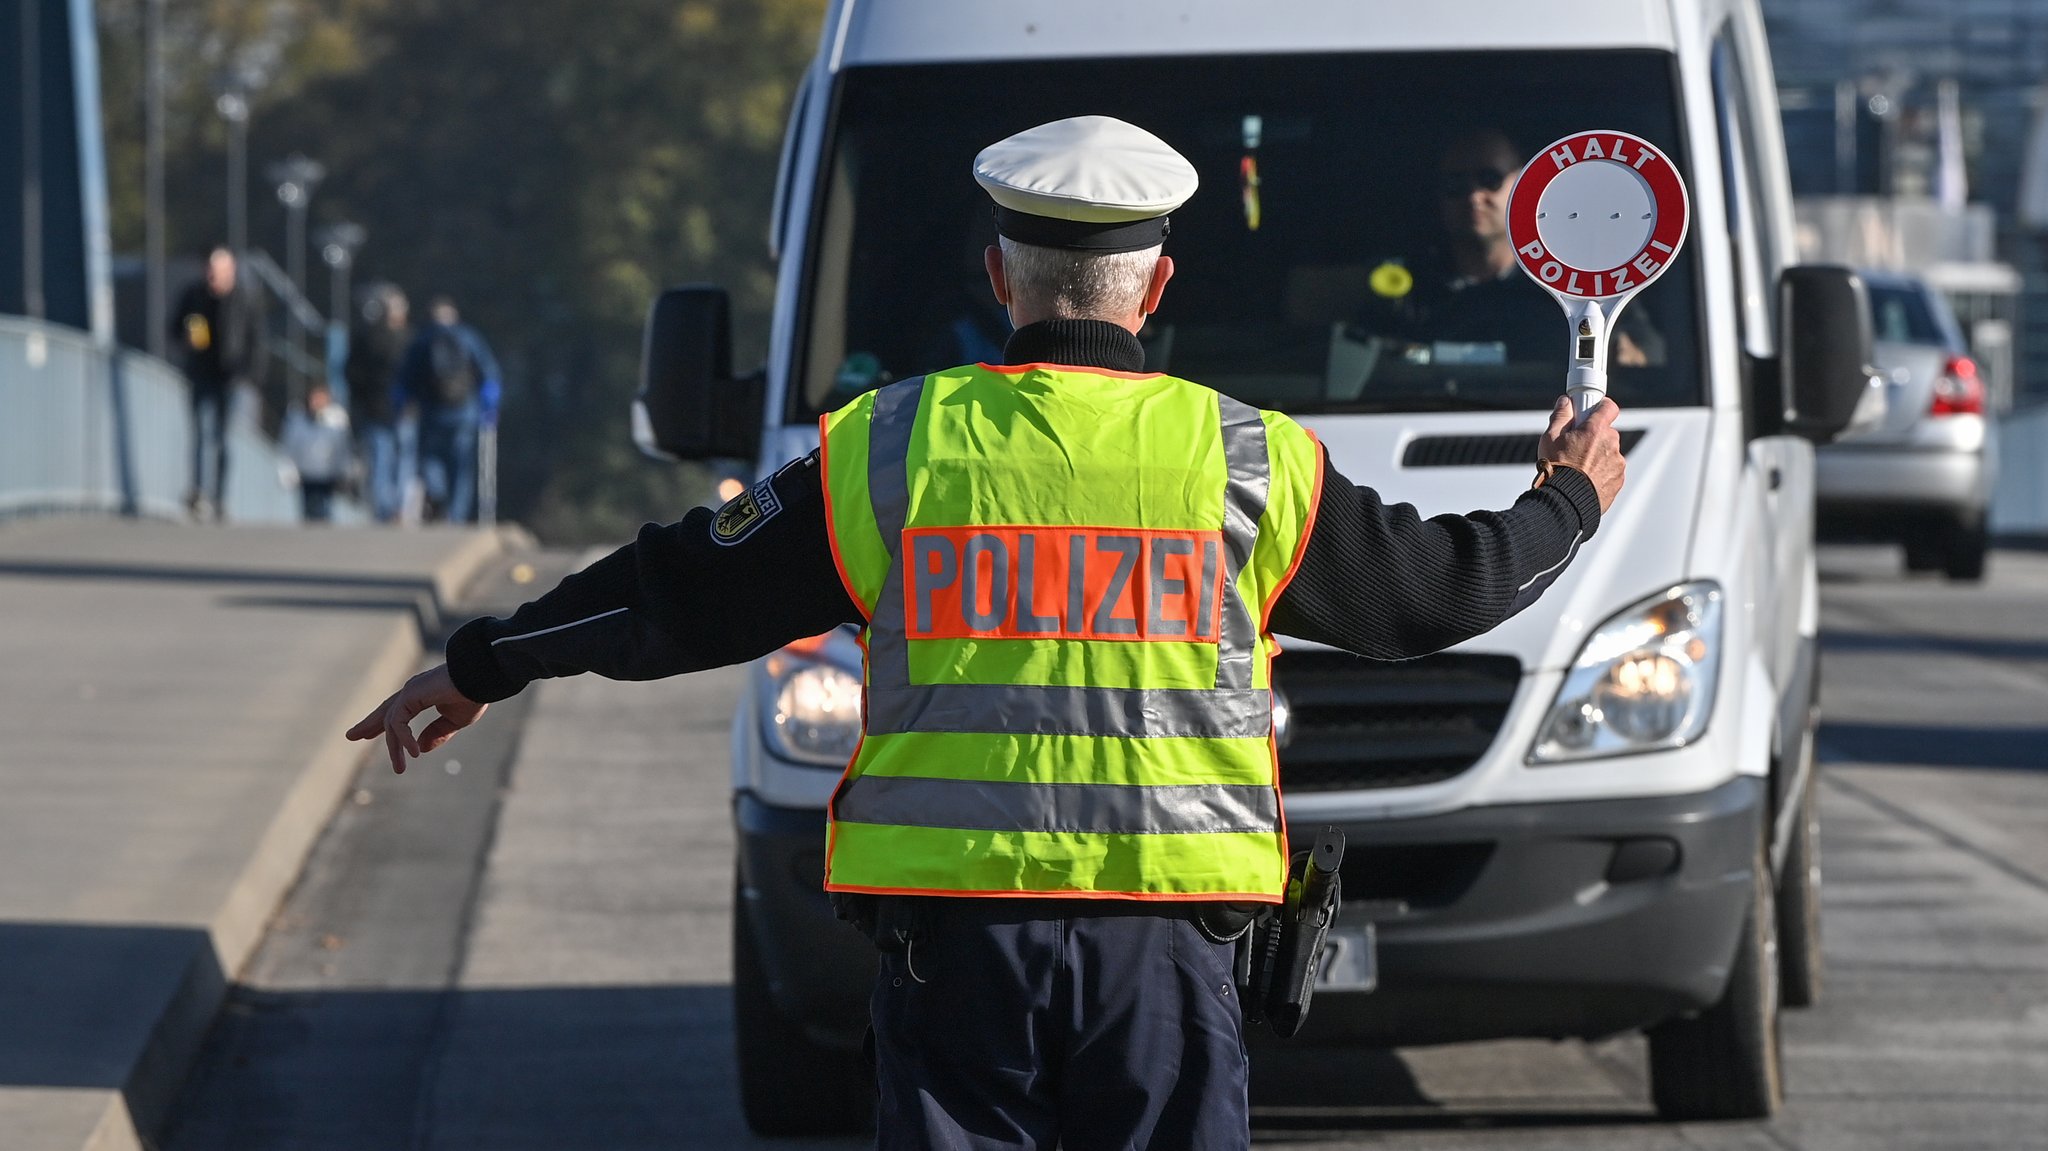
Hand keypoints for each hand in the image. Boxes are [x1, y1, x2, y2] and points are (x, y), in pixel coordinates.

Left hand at [345, 664, 487, 773]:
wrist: (483, 677)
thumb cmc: (474, 695)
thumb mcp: (455, 721)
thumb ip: (436, 733)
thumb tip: (419, 749)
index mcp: (421, 694)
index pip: (396, 710)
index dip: (382, 723)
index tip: (368, 734)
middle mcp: (411, 691)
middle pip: (384, 711)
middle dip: (368, 725)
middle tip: (351, 736)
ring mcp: (409, 692)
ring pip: (391, 724)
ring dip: (395, 748)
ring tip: (400, 769)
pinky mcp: (410, 695)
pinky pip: (399, 723)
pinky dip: (404, 739)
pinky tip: (412, 753)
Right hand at [1539, 395, 1625, 513]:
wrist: (1565, 502)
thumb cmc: (1556, 470)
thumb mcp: (1550, 438)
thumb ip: (1561, 416)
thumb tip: (1566, 402)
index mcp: (1596, 430)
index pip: (1608, 407)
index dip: (1600, 407)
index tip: (1591, 412)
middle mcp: (1611, 444)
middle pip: (1607, 432)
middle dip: (1594, 436)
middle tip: (1576, 445)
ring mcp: (1617, 463)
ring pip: (1609, 452)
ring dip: (1598, 456)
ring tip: (1578, 468)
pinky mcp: (1619, 480)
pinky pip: (1611, 470)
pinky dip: (1601, 472)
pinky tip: (1585, 479)